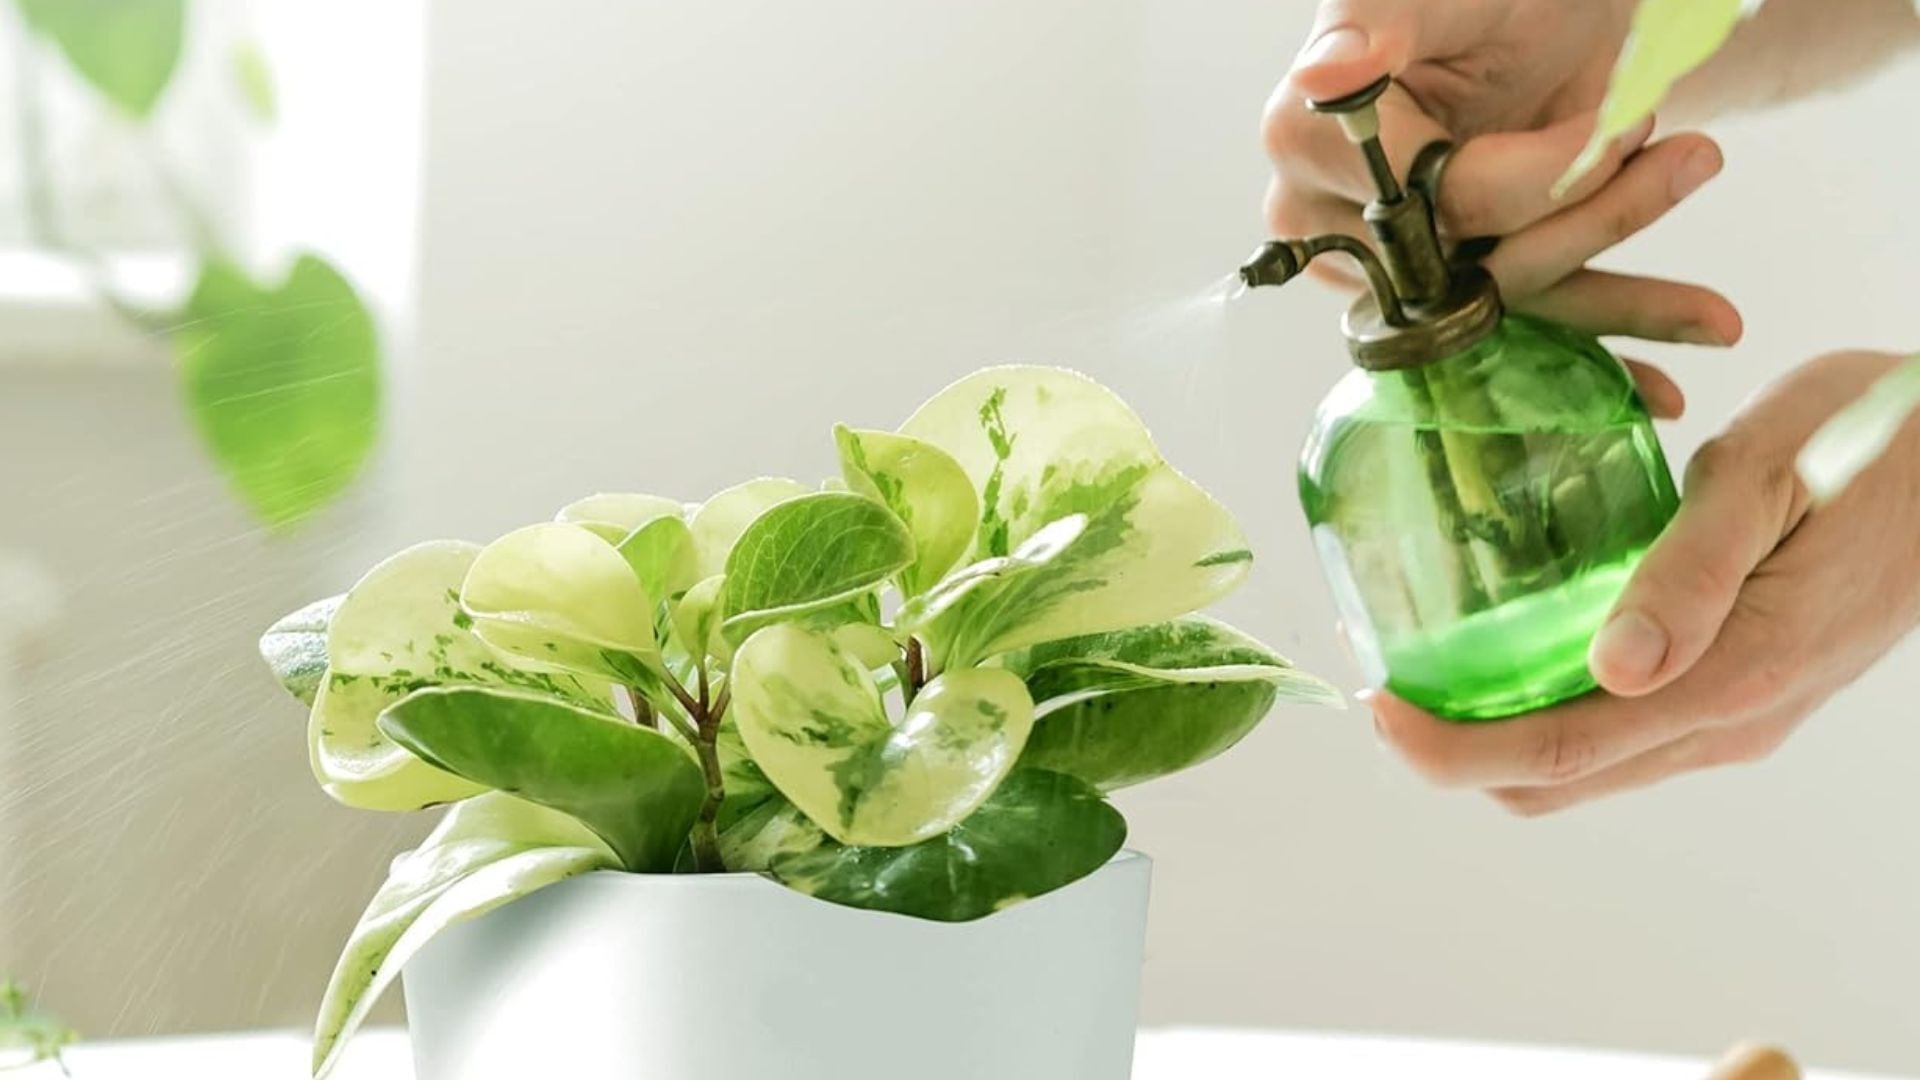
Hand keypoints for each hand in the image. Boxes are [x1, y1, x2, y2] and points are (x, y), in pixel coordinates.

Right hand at [1263, 0, 1743, 348]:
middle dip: (1593, 221)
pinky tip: (1661, 393)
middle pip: (1469, 261)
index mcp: (1307, 143)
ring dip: (1623, 301)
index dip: (1534, 176)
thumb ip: (1372, 24)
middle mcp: (1333, 221)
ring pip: (1509, 298)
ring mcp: (1393, 266)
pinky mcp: (1454, 291)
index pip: (1429, 195)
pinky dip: (1598, 360)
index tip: (1624, 122)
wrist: (1537, 7)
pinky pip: (1524, 333)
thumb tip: (1322, 75)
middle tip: (1691, 157)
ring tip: (1717, 304)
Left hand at [1367, 350, 1919, 813]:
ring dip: (1497, 735)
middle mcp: (1730, 720)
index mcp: (1733, 675)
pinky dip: (1548, 711)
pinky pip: (1624, 732)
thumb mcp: (1765, 477)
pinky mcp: (1740, 693)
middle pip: (1557, 780)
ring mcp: (1737, 716)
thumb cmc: (1870, 445)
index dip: (1451, 750)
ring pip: (1588, 765)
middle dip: (1455, 751)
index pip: (1561, 753)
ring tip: (1428, 661)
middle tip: (1383, 678)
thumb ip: (1690, 572)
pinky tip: (1512, 643)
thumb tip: (1613, 667)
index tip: (1376, 706)